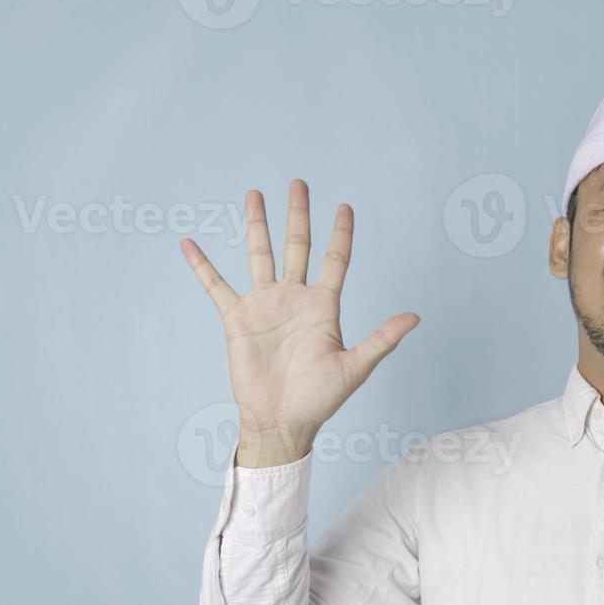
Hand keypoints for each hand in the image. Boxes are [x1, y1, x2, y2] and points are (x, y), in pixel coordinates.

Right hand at [181, 179, 419, 466]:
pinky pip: (216, 286)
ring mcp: (265, 306)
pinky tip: (189, 243)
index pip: (336, 261)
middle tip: (299, 183)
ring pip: (260, 255)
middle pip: (297, 246)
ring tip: (254, 195)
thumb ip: (382, 339)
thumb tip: (415, 317)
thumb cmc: (320, 400)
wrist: (282, 421)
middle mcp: (294, 299)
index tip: (345, 207)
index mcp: (324, 307)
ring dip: (257, 225)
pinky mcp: (238, 319)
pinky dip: (202, 265)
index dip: (341, 234)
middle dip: (298, 215)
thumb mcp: (355, 368)